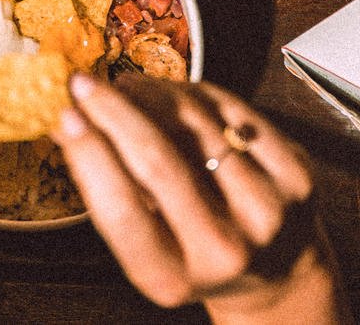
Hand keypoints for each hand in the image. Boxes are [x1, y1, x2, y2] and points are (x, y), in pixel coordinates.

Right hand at [56, 74, 346, 323]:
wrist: (277, 268)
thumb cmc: (195, 251)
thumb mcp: (150, 247)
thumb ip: (114, 194)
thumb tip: (69, 120)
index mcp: (172, 276)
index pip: (121, 209)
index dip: (89, 155)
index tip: (64, 115)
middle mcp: (223, 247)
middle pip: (157, 160)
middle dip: (113, 111)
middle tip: (83, 83)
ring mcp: (266, 209)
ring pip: (195, 124)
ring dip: (150, 93)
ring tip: (126, 87)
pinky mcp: (295, 174)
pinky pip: (232, 111)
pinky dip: (195, 93)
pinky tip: (172, 92)